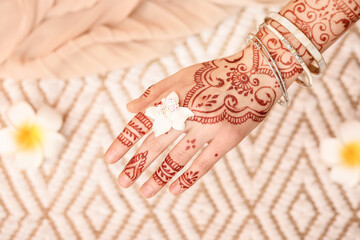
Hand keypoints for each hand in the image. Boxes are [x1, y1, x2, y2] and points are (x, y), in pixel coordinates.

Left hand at [104, 35, 298, 197]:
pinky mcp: (229, 138)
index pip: (144, 122)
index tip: (110, 159)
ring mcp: (209, 127)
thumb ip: (155, 92)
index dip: (125, 141)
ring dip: (160, 176)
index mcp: (176, 97)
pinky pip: (205, 162)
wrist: (257, 72)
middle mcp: (189, 113)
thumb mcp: (183, 75)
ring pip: (178, 157)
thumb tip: (129, 108)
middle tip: (123, 182)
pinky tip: (174, 190)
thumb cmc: (216, 73)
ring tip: (145, 192)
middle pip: (157, 142)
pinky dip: (188, 178)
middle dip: (138, 163)